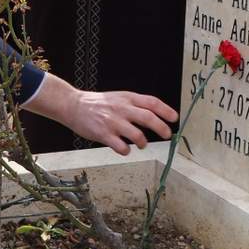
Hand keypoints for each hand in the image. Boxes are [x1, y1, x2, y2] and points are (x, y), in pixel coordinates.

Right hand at [25, 74, 177, 154]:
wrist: (73, 105)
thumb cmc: (98, 104)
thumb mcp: (118, 98)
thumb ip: (134, 105)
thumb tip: (156, 116)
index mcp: (127, 98)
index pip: (151, 102)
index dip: (165, 110)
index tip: (174, 118)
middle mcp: (122, 109)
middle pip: (148, 118)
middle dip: (162, 128)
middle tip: (167, 135)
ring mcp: (113, 122)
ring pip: (137, 135)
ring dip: (143, 142)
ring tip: (141, 144)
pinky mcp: (103, 134)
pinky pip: (121, 147)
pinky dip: (126, 150)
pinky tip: (124, 148)